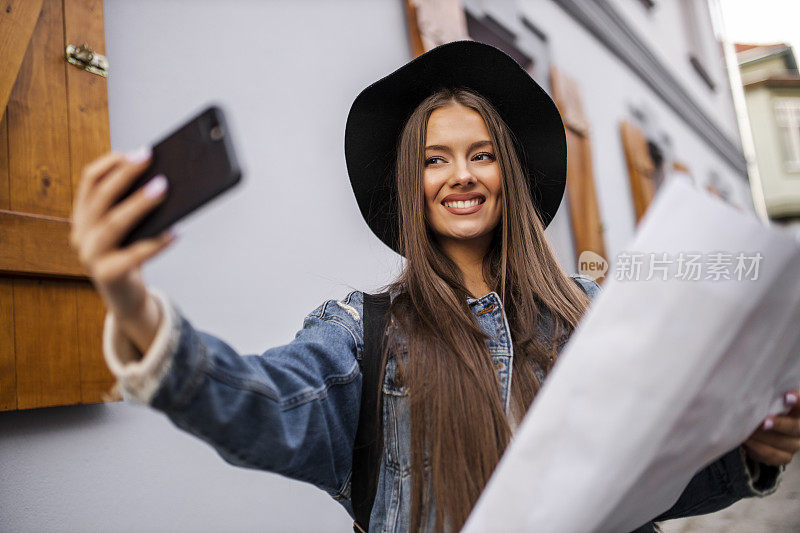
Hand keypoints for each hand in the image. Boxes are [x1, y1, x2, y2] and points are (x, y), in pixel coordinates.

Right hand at [69, 148, 175, 351]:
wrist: (126, 298)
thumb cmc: (130, 255)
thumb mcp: (129, 228)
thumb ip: (135, 207)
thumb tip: (164, 179)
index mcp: (83, 216)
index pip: (89, 181)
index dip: (111, 163)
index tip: (137, 152)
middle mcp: (81, 234)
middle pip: (101, 198)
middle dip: (125, 175)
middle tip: (151, 159)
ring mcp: (91, 256)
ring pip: (114, 223)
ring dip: (139, 203)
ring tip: (164, 188)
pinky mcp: (108, 275)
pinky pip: (134, 256)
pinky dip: (155, 243)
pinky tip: (174, 233)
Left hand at [743, 390, 799, 465]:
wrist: (757, 428)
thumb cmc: (762, 407)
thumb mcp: (766, 399)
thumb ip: (766, 393)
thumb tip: (753, 382)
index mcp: (797, 410)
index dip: (798, 400)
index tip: (787, 396)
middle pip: (795, 427)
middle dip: (779, 424)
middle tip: (764, 422)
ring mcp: (794, 443)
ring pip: (783, 443)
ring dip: (763, 437)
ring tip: (748, 431)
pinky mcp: (784, 456)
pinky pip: (773, 456)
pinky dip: (758, 449)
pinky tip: (747, 441)